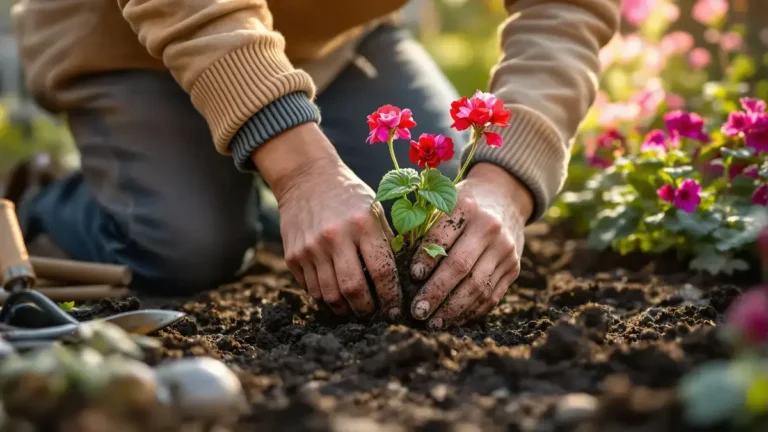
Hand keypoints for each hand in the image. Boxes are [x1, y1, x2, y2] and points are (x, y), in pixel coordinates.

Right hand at [252, 123, 401, 319]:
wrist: (306, 178)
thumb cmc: (349, 195)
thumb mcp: (374, 209)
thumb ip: (387, 241)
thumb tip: (402, 278)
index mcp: (362, 224)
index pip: (382, 271)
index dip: (391, 297)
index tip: (396, 310)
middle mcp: (335, 237)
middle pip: (353, 289)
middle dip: (367, 310)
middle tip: (374, 316)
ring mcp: (310, 248)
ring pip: (329, 295)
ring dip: (345, 309)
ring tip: (355, 310)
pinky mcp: (293, 255)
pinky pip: (311, 288)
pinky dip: (325, 297)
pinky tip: (335, 295)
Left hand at [409, 162, 532, 327]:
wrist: (506, 198)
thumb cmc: (463, 205)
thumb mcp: (444, 202)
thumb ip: (424, 227)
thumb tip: (398, 264)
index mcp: (467, 207)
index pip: (443, 236)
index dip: (427, 258)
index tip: (412, 276)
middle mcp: (490, 228)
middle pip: (460, 266)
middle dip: (436, 293)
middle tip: (417, 312)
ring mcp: (506, 250)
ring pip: (478, 287)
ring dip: (453, 309)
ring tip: (433, 323)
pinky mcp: (513, 268)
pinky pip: (492, 296)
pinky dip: (471, 311)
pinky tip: (454, 320)